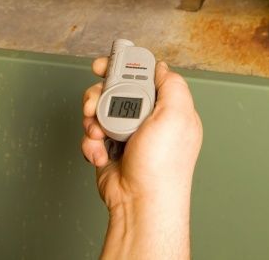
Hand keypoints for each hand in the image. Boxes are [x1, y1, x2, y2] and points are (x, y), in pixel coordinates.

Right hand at [82, 58, 201, 258]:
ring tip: (98, 133)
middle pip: (115, 89)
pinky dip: (91, 142)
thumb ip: (172, 85)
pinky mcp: (109, 149)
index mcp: (167, 109)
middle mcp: (147, 120)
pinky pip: (91, 134)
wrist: (140, 203)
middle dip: (100, 94)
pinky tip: (100, 153)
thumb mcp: (177, 115)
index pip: (144, 75)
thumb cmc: (162, 167)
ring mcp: (127, 134)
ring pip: (99, 110)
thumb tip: (162, 68)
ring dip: (92, 120)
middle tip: (93, 102)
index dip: (124, 66)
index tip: (105, 65)